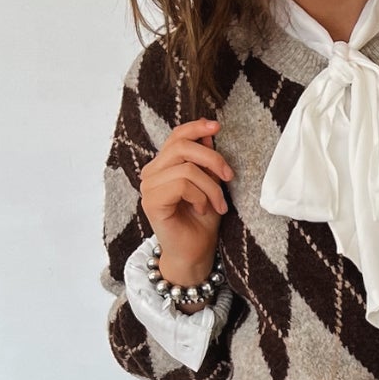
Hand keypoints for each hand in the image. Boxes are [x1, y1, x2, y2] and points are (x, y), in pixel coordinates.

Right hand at [139, 118, 232, 278]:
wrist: (196, 253)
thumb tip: (208, 132)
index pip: (176, 137)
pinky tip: (202, 209)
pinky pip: (182, 184)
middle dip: (212, 159)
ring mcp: (149, 187)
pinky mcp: (151, 201)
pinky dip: (200, 196)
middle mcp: (152, 173)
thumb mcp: (210, 184)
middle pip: (182, 147)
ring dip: (211, 187)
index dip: (196, 128)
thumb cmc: (203, 221)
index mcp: (164, 166)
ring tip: (218, 204)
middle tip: (229, 177)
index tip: (217, 126)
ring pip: (186, 168)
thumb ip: (205, 160)